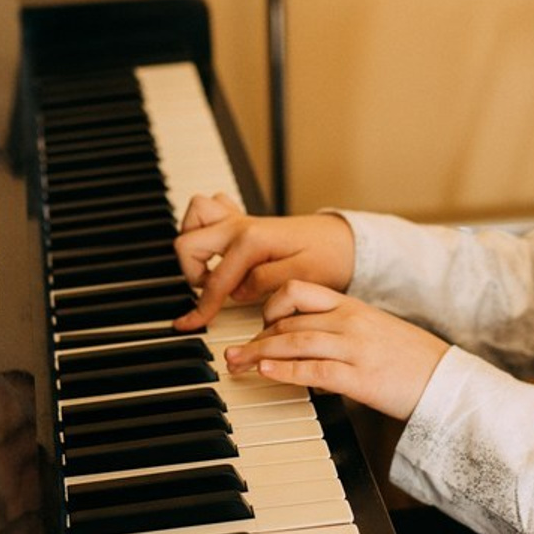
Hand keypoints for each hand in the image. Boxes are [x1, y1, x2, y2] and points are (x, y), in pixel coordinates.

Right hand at [172, 193, 355, 330]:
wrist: (345, 240)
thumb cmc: (329, 257)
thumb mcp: (304, 275)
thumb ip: (266, 281)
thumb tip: (237, 291)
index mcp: (252, 241)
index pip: (215, 280)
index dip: (202, 308)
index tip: (190, 324)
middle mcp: (240, 225)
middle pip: (188, 243)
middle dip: (191, 273)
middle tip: (213, 292)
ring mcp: (240, 220)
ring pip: (194, 217)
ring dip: (194, 245)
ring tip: (211, 268)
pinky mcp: (244, 220)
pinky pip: (210, 208)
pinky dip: (205, 226)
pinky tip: (219, 249)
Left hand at [223, 279, 449, 421]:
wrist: (448, 382)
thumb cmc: (411, 360)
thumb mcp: (374, 331)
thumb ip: (341, 328)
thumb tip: (304, 339)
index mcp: (352, 306)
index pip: (297, 291)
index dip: (269, 306)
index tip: (258, 325)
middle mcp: (350, 322)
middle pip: (288, 321)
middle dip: (254, 337)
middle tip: (231, 353)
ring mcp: (354, 349)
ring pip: (294, 342)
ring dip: (258, 353)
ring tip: (237, 364)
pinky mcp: (359, 378)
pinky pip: (313, 370)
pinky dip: (284, 371)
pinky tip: (265, 373)